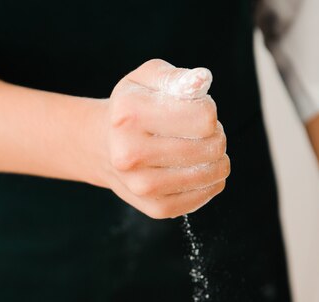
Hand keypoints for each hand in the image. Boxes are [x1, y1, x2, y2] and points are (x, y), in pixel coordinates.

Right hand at [94, 59, 229, 218]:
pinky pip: (202, 197)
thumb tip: (202, 81)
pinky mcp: (155, 207)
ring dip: (216, 160)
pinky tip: (196, 170)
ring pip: (211, 174)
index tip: (194, 110)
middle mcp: (130, 154)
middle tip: (200, 132)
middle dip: (216, 135)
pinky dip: (209, 183)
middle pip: (210, 146)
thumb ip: (175, 77)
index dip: (208, 110)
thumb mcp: (145, 80)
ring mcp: (141, 185)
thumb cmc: (132, 109)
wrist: (101, 146)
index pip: (204, 117)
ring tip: (200, 150)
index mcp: (129, 115)